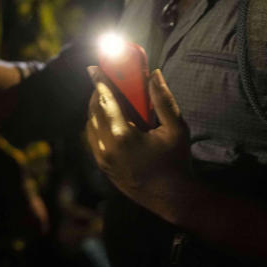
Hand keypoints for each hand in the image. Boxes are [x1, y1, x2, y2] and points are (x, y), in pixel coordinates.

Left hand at [85, 69, 192, 221]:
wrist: (172, 199)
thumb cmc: (176, 162)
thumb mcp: (176, 129)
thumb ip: (164, 100)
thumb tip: (154, 74)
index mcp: (123, 136)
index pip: (105, 100)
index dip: (99, 81)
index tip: (93, 67)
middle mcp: (106, 147)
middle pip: (94, 110)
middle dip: (98, 93)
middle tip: (105, 80)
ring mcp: (102, 159)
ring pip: (90, 125)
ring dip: (96, 109)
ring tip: (107, 98)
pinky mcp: (103, 167)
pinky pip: (92, 138)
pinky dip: (96, 124)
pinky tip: (108, 119)